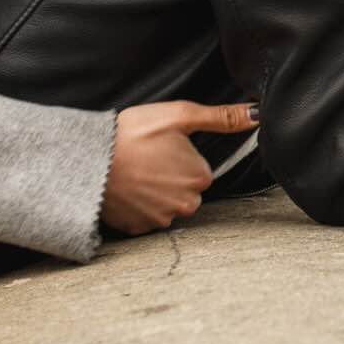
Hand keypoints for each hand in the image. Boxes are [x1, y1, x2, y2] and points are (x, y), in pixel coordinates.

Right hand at [102, 100, 256, 235]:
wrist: (86, 159)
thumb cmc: (133, 133)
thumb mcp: (179, 115)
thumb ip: (221, 117)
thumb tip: (256, 115)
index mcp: (200, 177)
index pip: (200, 170)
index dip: (181, 157)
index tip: (162, 148)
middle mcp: (185, 205)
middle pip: (186, 190)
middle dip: (171, 177)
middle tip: (147, 160)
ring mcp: (160, 220)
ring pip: (166, 205)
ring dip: (155, 193)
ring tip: (135, 173)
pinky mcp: (137, 229)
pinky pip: (145, 217)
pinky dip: (138, 206)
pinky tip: (126, 189)